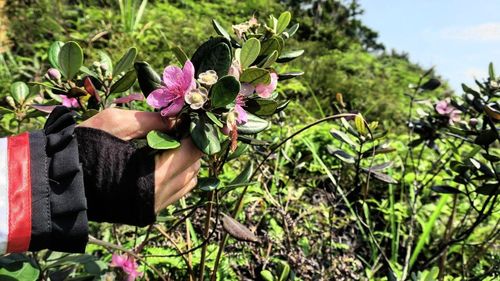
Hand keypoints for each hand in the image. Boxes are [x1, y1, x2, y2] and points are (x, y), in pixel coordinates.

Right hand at [79, 108, 201, 211]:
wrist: (55, 181)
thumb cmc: (82, 147)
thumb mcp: (114, 123)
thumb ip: (150, 121)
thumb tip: (176, 119)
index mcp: (151, 178)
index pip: (190, 155)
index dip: (195, 135)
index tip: (191, 118)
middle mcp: (155, 198)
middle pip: (192, 169)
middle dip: (192, 146)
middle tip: (182, 126)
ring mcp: (151, 207)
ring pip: (186, 183)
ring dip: (186, 161)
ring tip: (173, 140)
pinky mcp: (144, 211)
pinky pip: (174, 193)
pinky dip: (176, 175)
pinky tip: (163, 157)